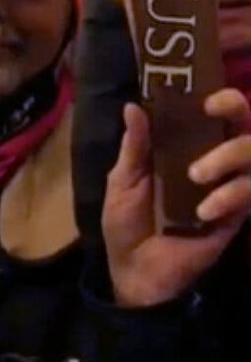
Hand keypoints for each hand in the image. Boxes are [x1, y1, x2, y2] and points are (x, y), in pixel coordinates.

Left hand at [103, 89, 250, 307]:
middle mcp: (212, 163)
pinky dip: (230, 197)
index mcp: (183, 150)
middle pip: (244, 128)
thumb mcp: (124, 181)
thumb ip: (134, 146)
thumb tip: (133, 106)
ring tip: (195, 174)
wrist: (135, 271)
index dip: (215, 97)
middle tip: (213, 108)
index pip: (210, 115)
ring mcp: (228, 189)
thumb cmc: (127, 222)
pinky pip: (249, 195)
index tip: (202, 91)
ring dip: (229, 156)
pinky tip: (203, 211)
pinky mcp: (237, 217)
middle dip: (236, 111)